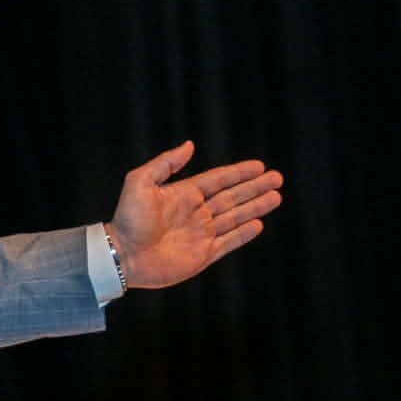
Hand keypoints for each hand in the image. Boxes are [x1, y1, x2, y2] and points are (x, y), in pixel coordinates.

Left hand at [107, 142, 281, 288]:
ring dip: (256, 207)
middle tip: (277, 178)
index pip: (218, 180)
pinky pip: (228, 242)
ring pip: (235, 217)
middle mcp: (195, 213)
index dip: (239, 173)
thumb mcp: (140, 182)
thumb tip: (190, 145)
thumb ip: (166, 163)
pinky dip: (244, 234)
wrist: (122, 255)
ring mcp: (200, 234)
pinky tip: (259, 224)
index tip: (259, 166)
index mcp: (184, 194)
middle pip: (232, 197)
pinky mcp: (202, 255)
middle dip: (255, 188)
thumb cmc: (127, 218)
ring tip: (276, 197)